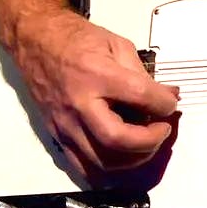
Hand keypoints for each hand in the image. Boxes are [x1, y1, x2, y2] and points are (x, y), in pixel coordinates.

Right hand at [0, 0, 179, 178]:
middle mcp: (79, 104)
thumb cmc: (75, 39)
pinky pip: (82, 166)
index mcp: (96, 74)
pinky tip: (124, 156)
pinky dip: (108, 169)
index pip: (139, 97)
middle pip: (117, 140)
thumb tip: (167, 95)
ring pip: (102, 160)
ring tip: (146, 141)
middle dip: (149, 140)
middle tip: (161, 128)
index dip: (164, 104)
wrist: (35, 42)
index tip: (171, 103)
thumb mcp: (116, 45)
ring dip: (133, 158)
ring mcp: (65, 124)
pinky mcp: (57, 135)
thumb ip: (142, 74)